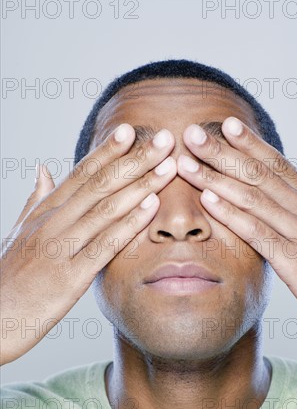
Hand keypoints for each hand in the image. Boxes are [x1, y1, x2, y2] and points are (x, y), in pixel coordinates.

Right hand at [0, 125, 175, 364]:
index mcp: (44, 212)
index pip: (80, 174)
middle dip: (134, 160)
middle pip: (99, 184)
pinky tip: (152, 206)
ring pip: (106, 209)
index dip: (107, 151)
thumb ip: (36, 200)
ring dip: (141, 185)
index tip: (131, 130)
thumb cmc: (10, 277)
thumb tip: (43, 169)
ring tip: (168, 166)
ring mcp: (61, 248)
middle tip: (164, 140)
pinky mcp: (70, 277)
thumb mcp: (20, 232)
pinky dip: (130, 224)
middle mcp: (52, 223)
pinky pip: (105, 245)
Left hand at [177, 117, 296, 352]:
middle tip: (193, 134)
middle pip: (259, 175)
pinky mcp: (295, 261)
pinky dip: (232, 216)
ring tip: (187, 164)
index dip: (250, 143)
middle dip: (223, 153)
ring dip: (216, 179)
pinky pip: (258, 233)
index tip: (226, 124)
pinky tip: (208, 202)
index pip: (278, 165)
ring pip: (253, 199)